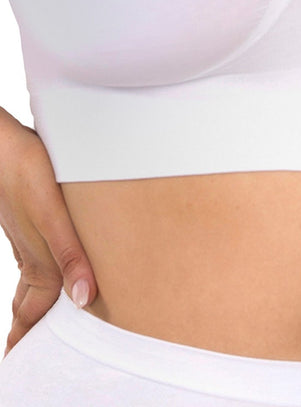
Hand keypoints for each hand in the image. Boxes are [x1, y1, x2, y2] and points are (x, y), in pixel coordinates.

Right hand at [0, 107, 96, 355]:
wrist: (2, 144)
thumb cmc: (24, 174)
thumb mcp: (52, 216)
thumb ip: (70, 256)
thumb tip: (83, 301)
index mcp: (37, 263)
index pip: (30, 314)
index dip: (25, 341)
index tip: (20, 366)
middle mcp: (31, 254)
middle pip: (30, 302)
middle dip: (31, 328)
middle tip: (30, 351)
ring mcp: (30, 236)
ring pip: (35, 278)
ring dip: (39, 300)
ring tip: (47, 317)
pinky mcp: (33, 216)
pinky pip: (40, 255)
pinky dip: (48, 270)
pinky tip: (56, 264)